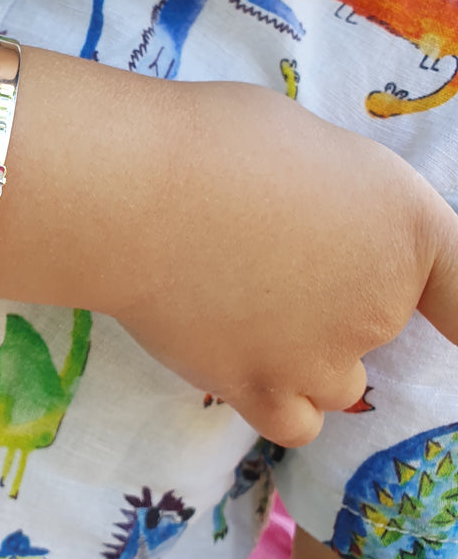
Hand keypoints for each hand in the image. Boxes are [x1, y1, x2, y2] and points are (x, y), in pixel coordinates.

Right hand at [98, 79, 457, 447]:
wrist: (132, 188)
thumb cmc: (211, 139)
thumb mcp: (300, 142)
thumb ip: (331, 196)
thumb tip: (309, 219)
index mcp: (404, 225)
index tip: (449, 323)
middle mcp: (381, 303)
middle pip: (379, 323)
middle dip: (333, 298)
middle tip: (259, 254)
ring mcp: (323, 357)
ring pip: (340, 381)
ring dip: (305, 354)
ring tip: (238, 305)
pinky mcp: (259, 390)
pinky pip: (294, 420)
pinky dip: (274, 397)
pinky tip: (237, 357)